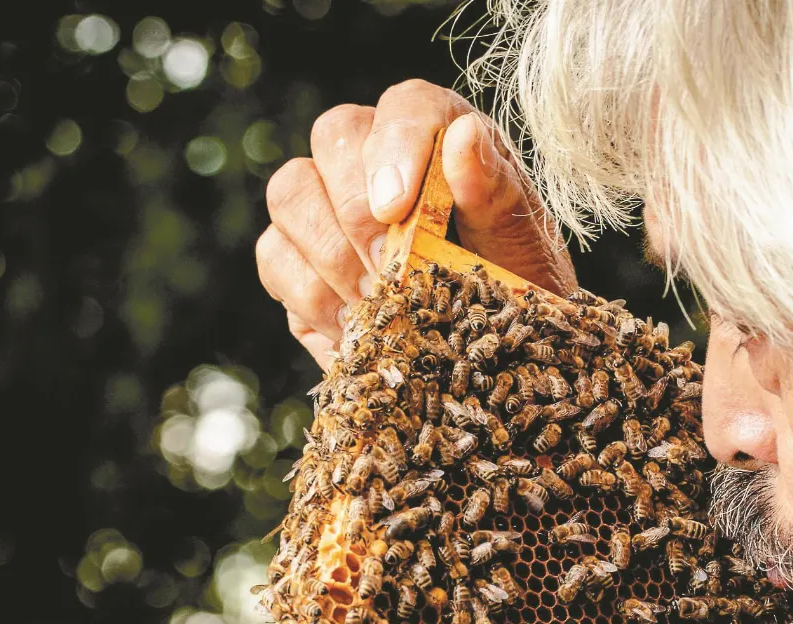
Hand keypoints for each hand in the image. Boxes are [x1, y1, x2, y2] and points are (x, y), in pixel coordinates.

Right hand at [256, 78, 577, 367]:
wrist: (484, 348)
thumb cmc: (510, 284)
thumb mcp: (518, 243)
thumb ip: (493, 191)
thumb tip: (464, 136)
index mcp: (438, 136)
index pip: (405, 107)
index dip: (394, 148)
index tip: (396, 208)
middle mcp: (373, 157)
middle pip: (332, 136)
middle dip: (356, 209)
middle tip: (387, 268)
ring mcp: (325, 204)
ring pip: (290, 192)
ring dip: (329, 254)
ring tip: (372, 302)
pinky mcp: (295, 260)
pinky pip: (274, 257)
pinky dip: (309, 296)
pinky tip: (350, 327)